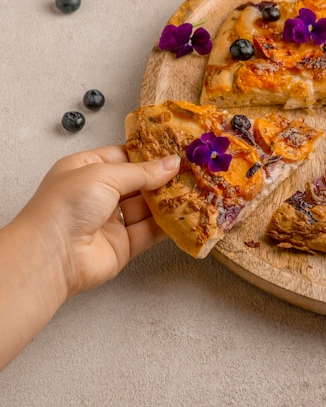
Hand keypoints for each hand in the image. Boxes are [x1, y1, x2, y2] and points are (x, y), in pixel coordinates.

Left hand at [14, 145, 179, 297]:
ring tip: (194, 189)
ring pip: (145, 207)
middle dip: (162, 178)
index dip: (148, 154)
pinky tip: (184, 215)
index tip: (174, 151)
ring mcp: (109, 221)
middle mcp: (97, 195)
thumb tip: (170, 163)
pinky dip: (166, 225)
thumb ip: (141, 172)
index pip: (122, 157)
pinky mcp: (121, 245)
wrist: (51, 256)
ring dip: (167, 201)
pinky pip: (148, 232)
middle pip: (137, 183)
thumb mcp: (103, 175)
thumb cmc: (65, 206)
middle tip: (190, 170)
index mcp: (85, 170)